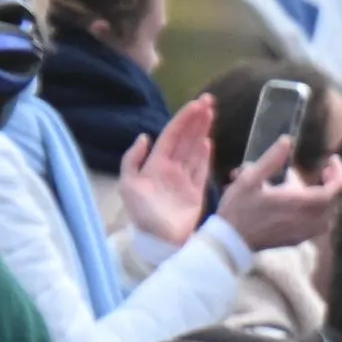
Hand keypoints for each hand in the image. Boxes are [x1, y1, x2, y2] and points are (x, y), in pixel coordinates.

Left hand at [120, 96, 218, 248]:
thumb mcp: (128, 185)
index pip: (171, 136)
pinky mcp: (195, 191)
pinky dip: (204, 155)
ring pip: (195, 149)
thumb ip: (132, 160)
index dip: (184, 119)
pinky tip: (208, 142)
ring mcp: (184, 179)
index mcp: (155, 164)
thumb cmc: (143, 214)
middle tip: (210, 101)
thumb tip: (144, 137)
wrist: (160, 241)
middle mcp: (170, 168)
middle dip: (197, 119)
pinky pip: (201, 169)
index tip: (197, 104)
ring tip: (212, 114)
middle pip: (185, 138)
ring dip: (203, 131)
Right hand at [216, 139, 341, 256]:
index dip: (339, 172)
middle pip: (333, 200)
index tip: (331, 160)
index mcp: (300, 203)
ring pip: (327, 213)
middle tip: (322, 171)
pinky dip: (315, 211)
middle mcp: (308, 220)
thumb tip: (287, 140)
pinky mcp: (298, 240)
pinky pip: (317, 224)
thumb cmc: (238, 209)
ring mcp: (304, 233)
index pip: (335, 189)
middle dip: (330, 183)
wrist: (230, 241)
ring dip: (323, 198)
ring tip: (309, 187)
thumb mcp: (249, 180)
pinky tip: (298, 204)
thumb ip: (271, 160)